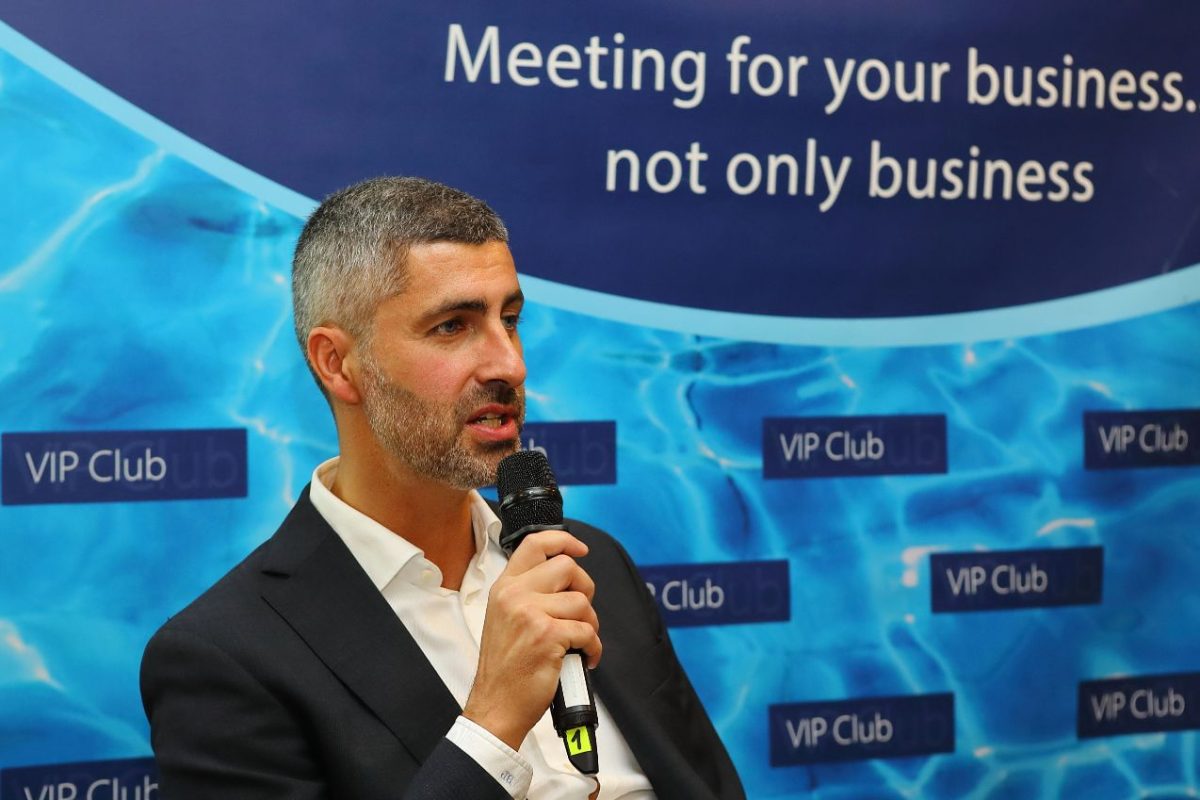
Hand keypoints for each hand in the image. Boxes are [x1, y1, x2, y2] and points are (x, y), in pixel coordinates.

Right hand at [463, 530, 600, 749]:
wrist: (495, 705)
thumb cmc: (504, 668)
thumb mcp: (504, 618)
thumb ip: (527, 593)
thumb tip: (564, 580)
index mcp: (505, 587)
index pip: (535, 543)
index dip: (564, 540)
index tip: (580, 548)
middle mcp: (515, 595)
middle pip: (567, 567)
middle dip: (584, 588)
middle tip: (580, 612)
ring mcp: (530, 614)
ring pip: (581, 601)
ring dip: (589, 623)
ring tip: (578, 641)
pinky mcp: (547, 636)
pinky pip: (587, 631)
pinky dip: (593, 647)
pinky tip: (584, 657)